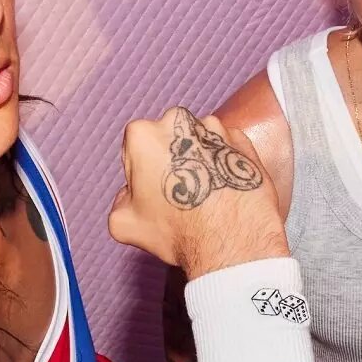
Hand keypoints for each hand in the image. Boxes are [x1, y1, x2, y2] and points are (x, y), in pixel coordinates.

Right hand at [109, 107, 287, 276]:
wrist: (235, 240)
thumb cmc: (179, 231)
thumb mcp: (124, 224)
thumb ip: (119, 202)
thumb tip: (129, 196)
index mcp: (143, 134)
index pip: (133, 150)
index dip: (140, 174)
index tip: (152, 193)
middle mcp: (179, 121)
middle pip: (167, 140)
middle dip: (170, 161)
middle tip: (179, 194)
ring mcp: (215, 128)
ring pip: (198, 143)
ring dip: (198, 161)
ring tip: (205, 195)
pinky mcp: (242, 141)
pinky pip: (225, 150)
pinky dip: (223, 165)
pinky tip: (224, 191)